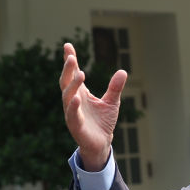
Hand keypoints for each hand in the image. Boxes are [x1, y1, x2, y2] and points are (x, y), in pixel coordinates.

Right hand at [59, 42, 126, 170]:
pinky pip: (72, 115)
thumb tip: (123, 71)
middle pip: (66, 82)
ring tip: (80, 74)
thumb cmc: (103, 122)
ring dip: (72, 85)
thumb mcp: (112, 102)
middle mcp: (73, 101)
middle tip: (71, 57)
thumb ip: (115, 87)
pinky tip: (77, 98)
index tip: (67, 46)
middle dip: (68, 70)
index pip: (73, 73)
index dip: (70, 60)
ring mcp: (72, 113)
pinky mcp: (75, 125)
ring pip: (67, 96)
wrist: (102, 143)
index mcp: (80, 93)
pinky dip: (73, 106)